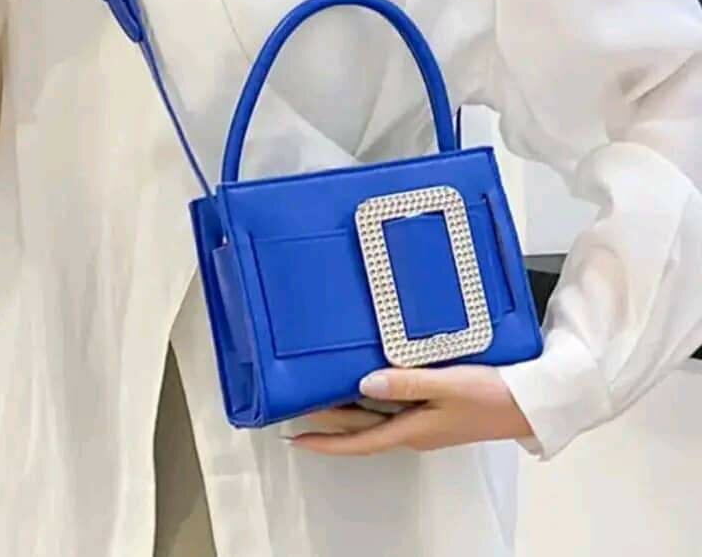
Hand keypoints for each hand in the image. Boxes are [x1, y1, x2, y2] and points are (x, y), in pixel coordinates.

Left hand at [292, 366, 533, 455]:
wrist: (527, 405)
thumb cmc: (492, 396)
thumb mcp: (447, 385)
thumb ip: (406, 383)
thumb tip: (364, 383)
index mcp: (413, 430)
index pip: (359, 441)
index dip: (326, 441)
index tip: (297, 438)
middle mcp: (414, 431)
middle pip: (363, 430)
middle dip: (331, 424)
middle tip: (302, 409)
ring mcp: (425, 424)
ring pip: (377, 420)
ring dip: (350, 413)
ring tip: (326, 395)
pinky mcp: (436, 413)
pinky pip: (394, 411)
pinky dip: (374, 402)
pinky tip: (371, 385)